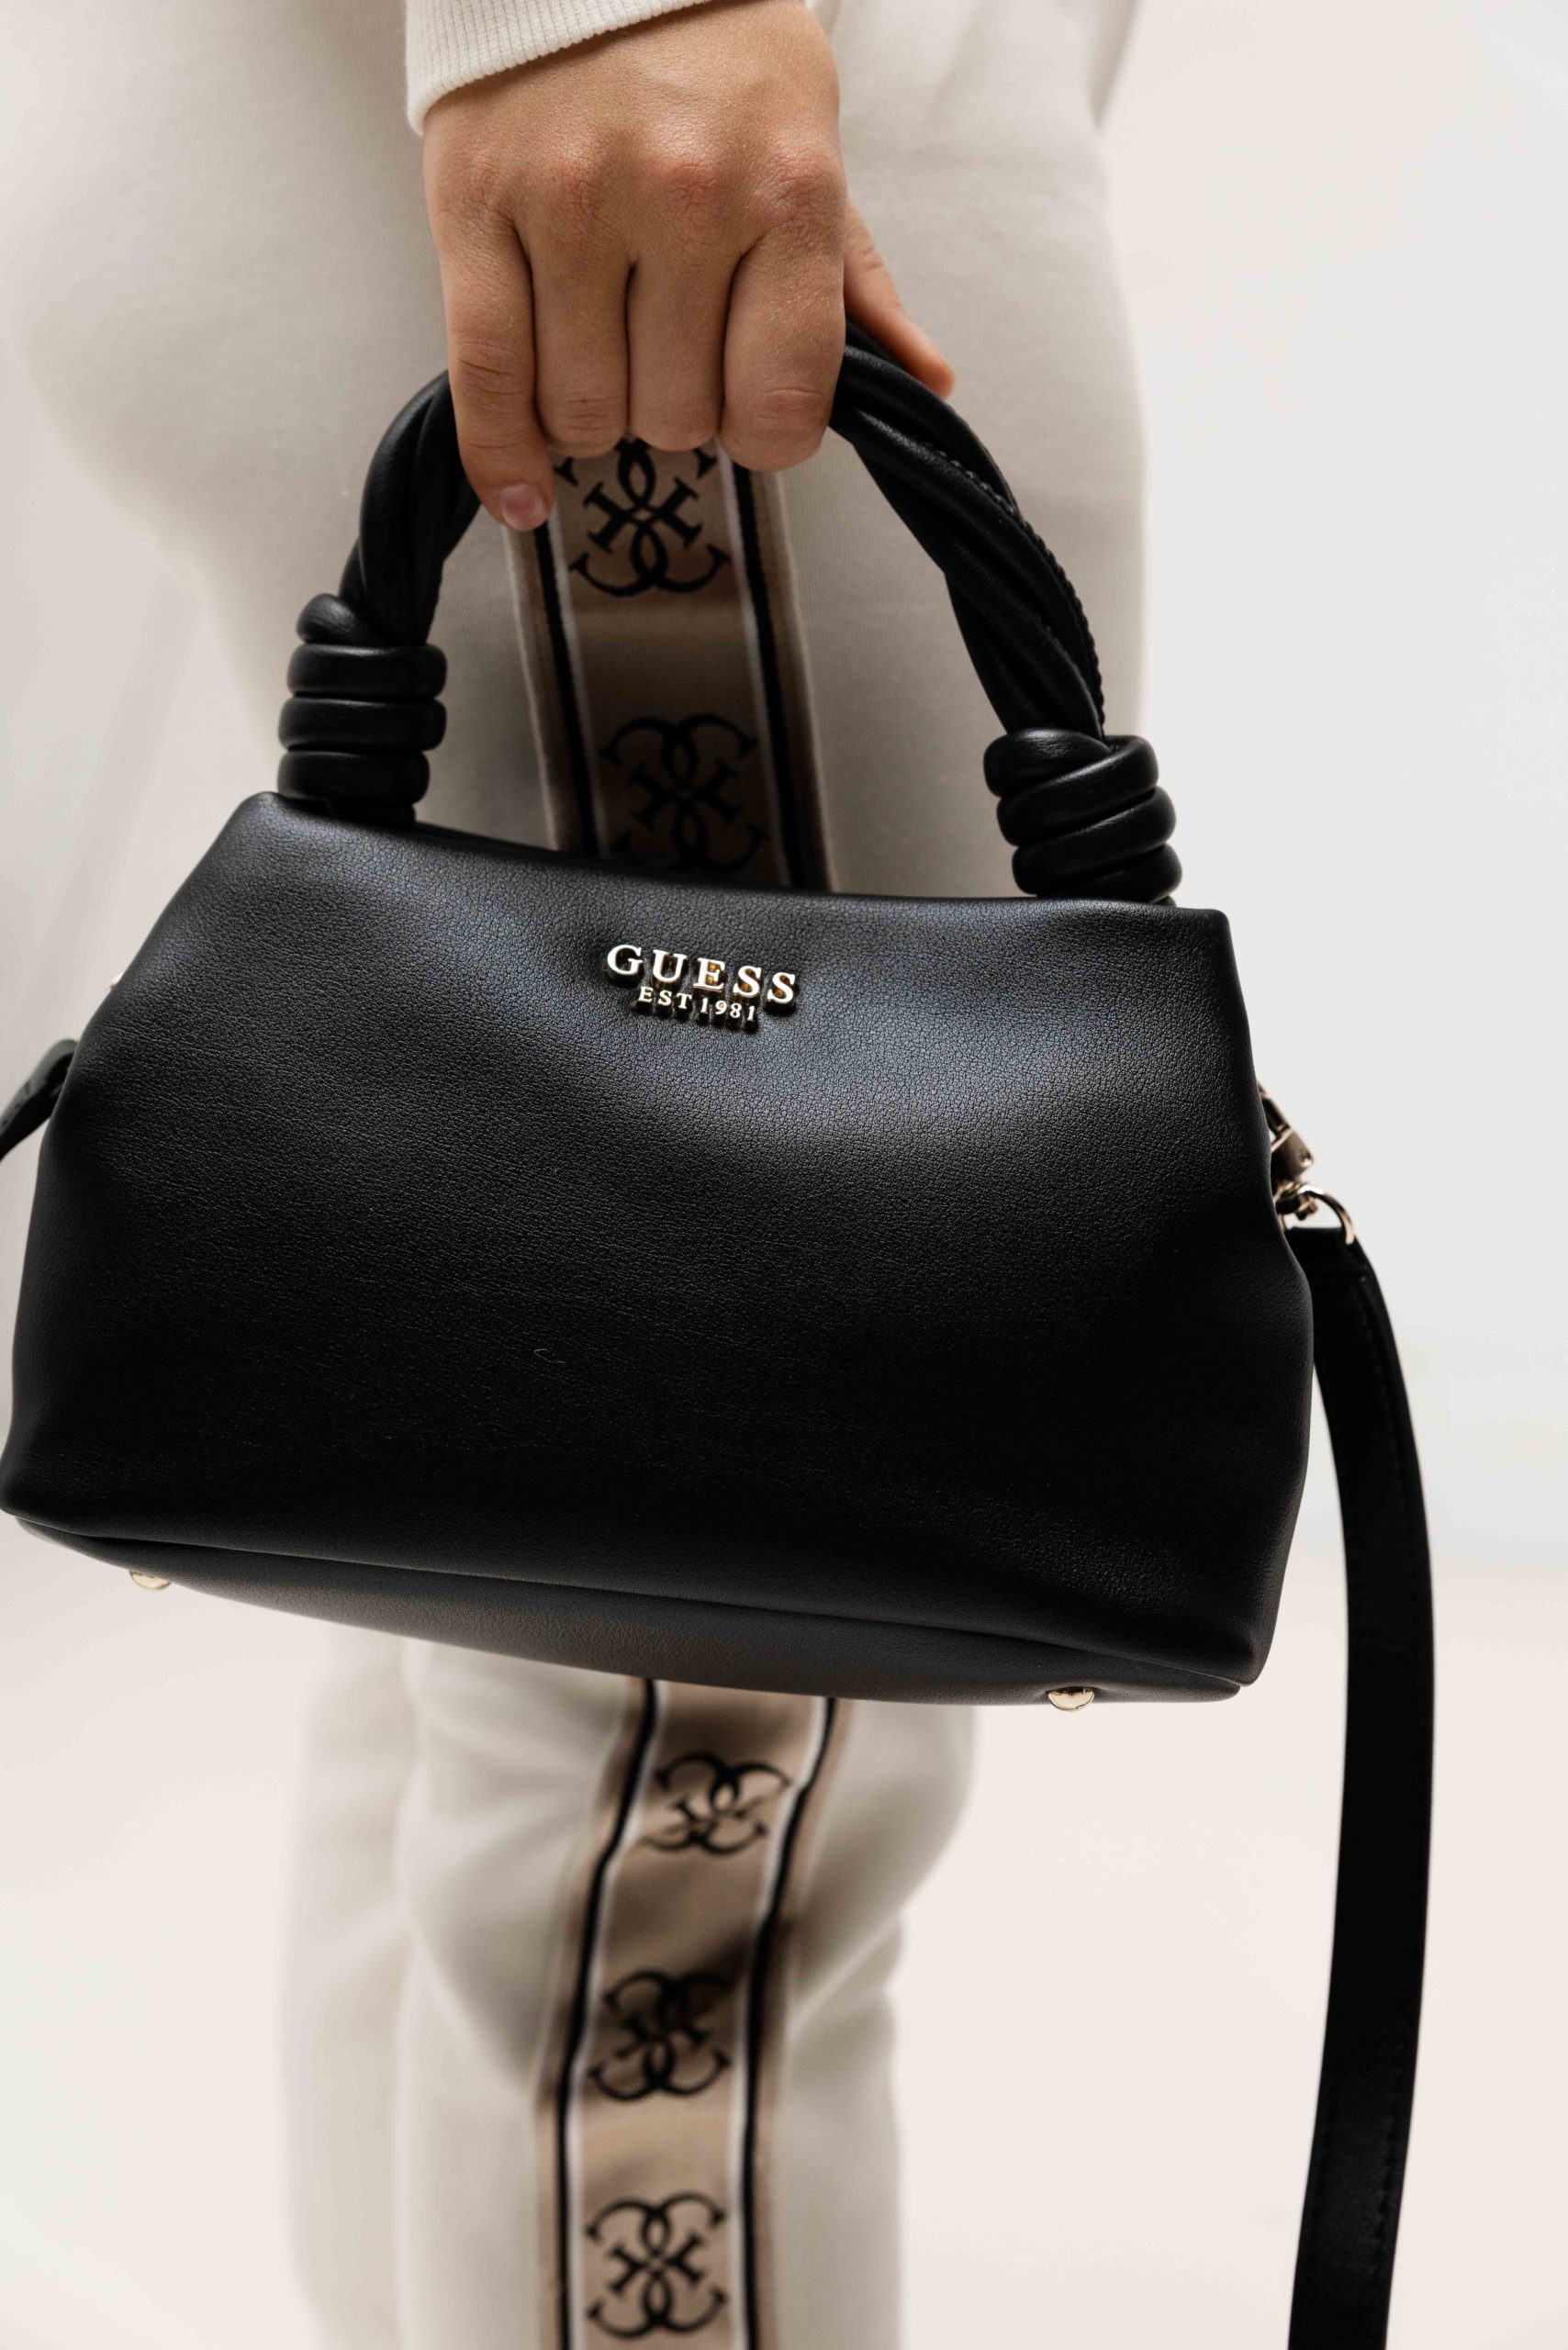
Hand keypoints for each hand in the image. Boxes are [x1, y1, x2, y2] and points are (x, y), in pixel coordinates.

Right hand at [422, 0, 953, 529]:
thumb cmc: (713, 58)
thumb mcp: (810, 149)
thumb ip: (855, 282)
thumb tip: (921, 383)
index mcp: (786, 191)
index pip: (779, 402)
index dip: (764, 435)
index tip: (748, 413)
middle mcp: (684, 197)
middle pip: (676, 417)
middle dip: (674, 409)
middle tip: (665, 349)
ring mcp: (573, 203)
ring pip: (583, 411)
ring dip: (594, 412)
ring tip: (601, 350)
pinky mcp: (477, 205)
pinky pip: (487, 376)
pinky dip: (501, 452)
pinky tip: (520, 486)